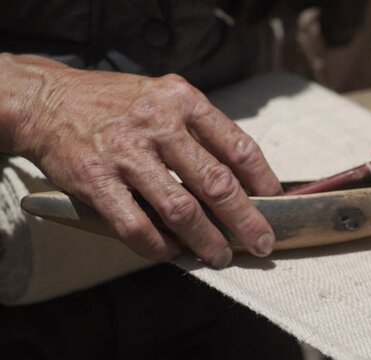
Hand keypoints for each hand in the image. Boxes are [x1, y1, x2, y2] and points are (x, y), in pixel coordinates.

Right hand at [15, 58, 281, 267]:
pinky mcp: (97, 180)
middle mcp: (159, 124)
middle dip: (246, 221)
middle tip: (260, 243)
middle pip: (217, 184)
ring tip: (218, 256)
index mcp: (184, 101)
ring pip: (181, 211)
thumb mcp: (165, 98)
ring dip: (206, 241)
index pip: (238, 146)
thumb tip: (241, 178)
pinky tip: (172, 253)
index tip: (273, 202)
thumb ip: (201, 130)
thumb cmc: (117, 104)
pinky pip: (137, 226)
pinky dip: (159, 247)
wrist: (49, 101)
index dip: (262, 180)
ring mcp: (127, 153)